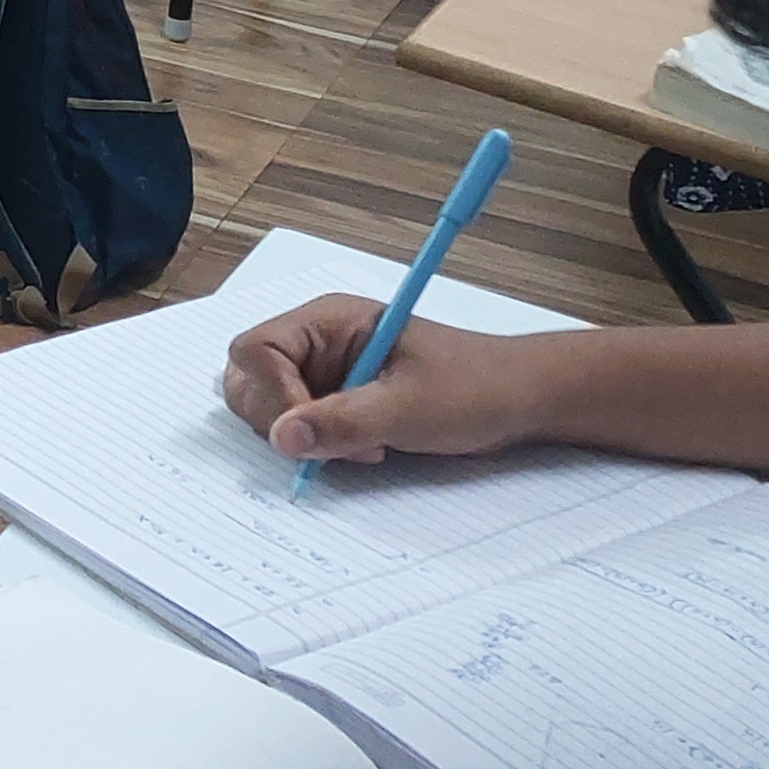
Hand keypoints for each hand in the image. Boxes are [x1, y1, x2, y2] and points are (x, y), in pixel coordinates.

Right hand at [219, 296, 549, 469]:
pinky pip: (299, 427)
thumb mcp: (408, 407)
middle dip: (282, 419)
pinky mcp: (336, 401)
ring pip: (269, 408)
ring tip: (361, 445)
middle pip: (249, 380)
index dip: (271, 393)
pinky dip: (320, 446)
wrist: (519, 401)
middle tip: (335, 441)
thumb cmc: (473, 388)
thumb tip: (281, 438)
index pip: (255, 349)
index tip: (310, 427)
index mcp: (329, 320)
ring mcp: (324, 372)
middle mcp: (317, 342)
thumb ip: (342, 421)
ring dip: (304, 437)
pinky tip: (365, 449)